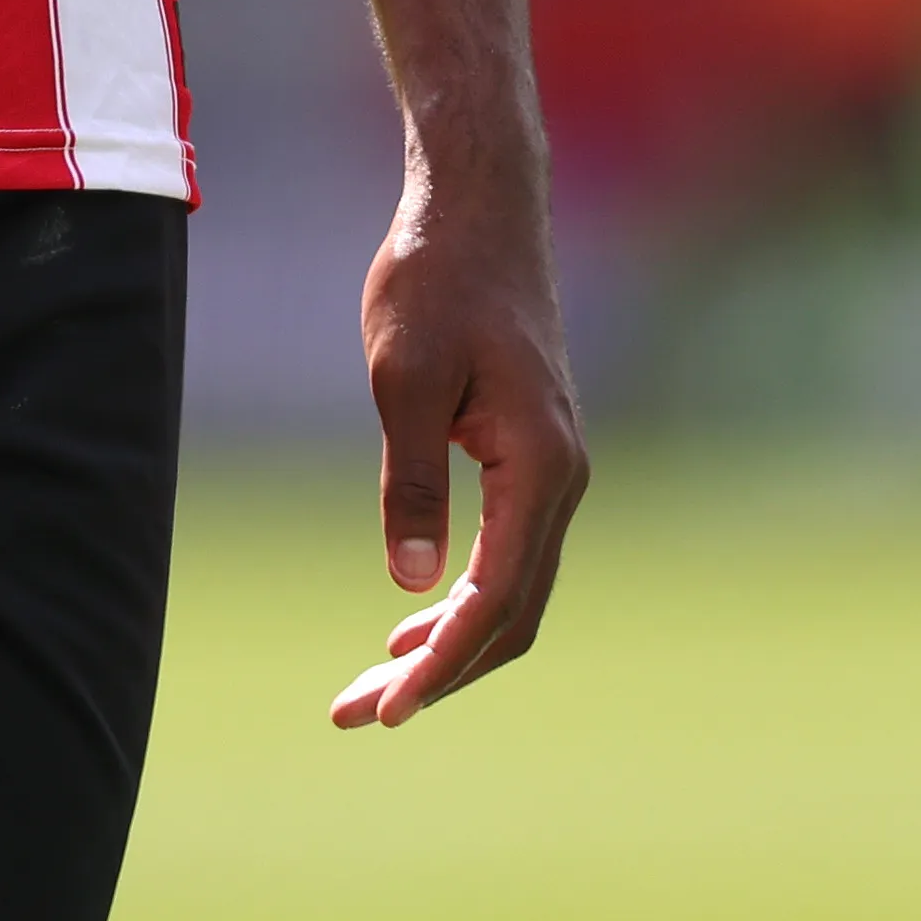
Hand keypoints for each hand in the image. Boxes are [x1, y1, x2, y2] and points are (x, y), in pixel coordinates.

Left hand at [331, 151, 585, 729]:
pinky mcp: (533, 454)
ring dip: (450, 643)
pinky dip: (465, 599)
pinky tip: (414, 618)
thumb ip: (413, 483)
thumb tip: (412, 585)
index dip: (442, 666)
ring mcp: (554, 468)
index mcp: (540, 467)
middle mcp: (562, 479)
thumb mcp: (406, 380)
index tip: (386, 710)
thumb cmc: (436, 280)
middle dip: (440, 673)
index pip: (496, 601)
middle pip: (512, 615)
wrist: (477, 206)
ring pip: (513, 589)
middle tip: (358, 713)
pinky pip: (510, 553)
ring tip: (376, 686)